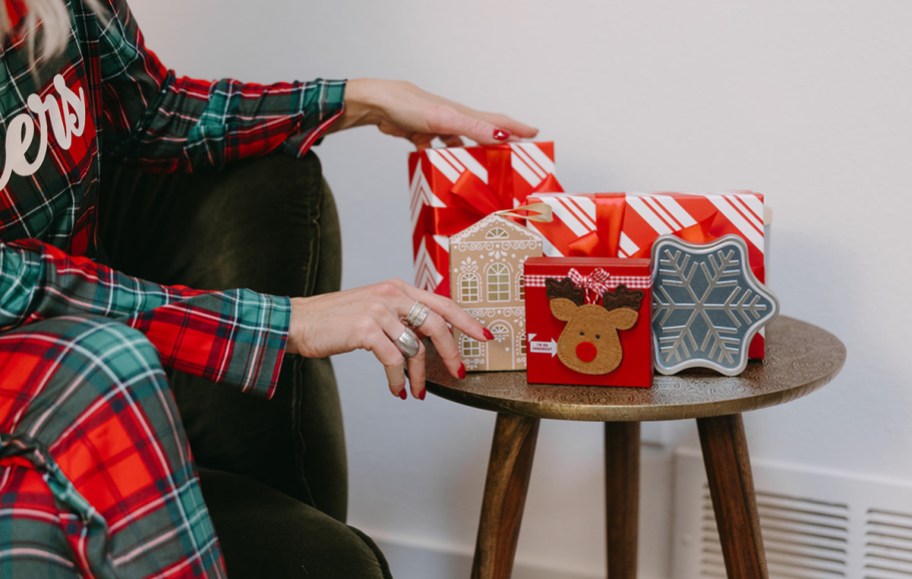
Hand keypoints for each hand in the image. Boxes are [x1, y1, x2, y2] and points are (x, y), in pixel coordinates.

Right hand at [286, 279, 490, 399]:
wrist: (297, 322)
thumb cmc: (335, 321)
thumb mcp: (374, 310)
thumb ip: (401, 318)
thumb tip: (430, 340)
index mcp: (397, 288)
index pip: (442, 302)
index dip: (467, 320)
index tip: (485, 335)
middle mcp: (391, 294)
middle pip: (438, 324)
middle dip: (452, 353)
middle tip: (459, 373)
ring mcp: (379, 310)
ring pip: (416, 347)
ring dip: (419, 376)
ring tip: (416, 392)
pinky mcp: (366, 329)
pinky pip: (394, 360)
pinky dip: (398, 380)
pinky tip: (396, 390)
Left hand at [327, 78, 538, 148]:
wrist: (377, 105)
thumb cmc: (410, 107)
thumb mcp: (446, 118)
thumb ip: (473, 127)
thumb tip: (502, 137)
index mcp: (463, 113)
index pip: (496, 122)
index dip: (516, 129)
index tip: (535, 135)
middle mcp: (453, 118)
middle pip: (481, 133)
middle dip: (499, 143)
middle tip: (514, 157)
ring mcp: (436, 127)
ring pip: (460, 144)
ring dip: (472, 155)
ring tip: (483, 170)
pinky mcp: (420, 135)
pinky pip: (437, 151)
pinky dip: (443, 159)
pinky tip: (443, 169)